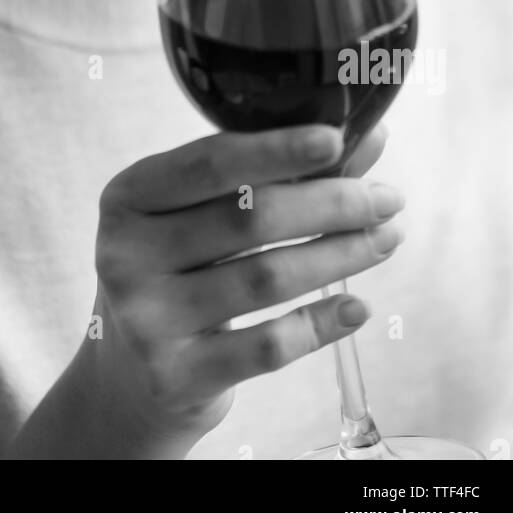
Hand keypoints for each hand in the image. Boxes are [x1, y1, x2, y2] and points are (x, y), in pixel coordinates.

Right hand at [86, 122, 401, 444]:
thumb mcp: (202, 216)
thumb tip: (372, 136)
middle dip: (331, 204)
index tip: (337, 139)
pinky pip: (268, 345)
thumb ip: (280, 174)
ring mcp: (147, 319)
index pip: (210, 162)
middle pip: (248, 218)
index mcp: (130, 195)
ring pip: (266, 278)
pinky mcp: (176, 376)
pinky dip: (321, 323)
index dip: (277, 149)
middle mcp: (126, 253)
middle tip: (386, 199)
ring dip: (339, 256)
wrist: (129, 376)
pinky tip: (356, 305)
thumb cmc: (178, 272)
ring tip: (386, 240)